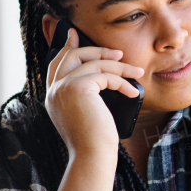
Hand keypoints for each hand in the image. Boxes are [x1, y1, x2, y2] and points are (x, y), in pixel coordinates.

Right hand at [44, 29, 143, 159]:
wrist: (92, 157)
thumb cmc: (93, 142)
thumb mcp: (86, 114)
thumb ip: (85, 95)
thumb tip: (100, 76)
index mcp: (53, 97)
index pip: (56, 64)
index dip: (65, 48)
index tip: (73, 34)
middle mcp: (54, 90)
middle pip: (73, 56)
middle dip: (97, 50)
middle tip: (118, 53)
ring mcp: (63, 87)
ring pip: (94, 64)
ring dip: (120, 66)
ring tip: (137, 72)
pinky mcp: (78, 87)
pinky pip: (105, 75)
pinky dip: (123, 81)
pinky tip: (134, 92)